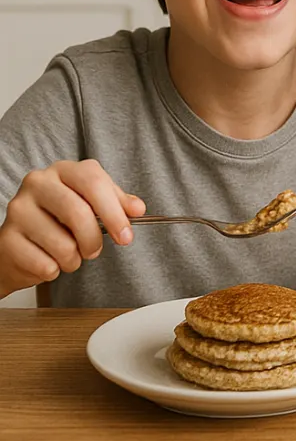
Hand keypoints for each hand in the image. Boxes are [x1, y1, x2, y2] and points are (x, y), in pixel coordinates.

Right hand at [0, 159, 144, 296]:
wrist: (18, 247)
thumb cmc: (59, 222)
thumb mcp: (91, 205)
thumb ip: (117, 204)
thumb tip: (138, 209)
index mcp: (63, 170)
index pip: (94, 181)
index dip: (114, 211)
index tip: (126, 235)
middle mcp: (37, 183)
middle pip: (78, 212)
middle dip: (93, 239)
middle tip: (94, 251)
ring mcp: (18, 209)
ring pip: (63, 244)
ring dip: (73, 259)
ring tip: (67, 255)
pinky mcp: (6, 238)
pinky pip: (45, 264)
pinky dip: (54, 270)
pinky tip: (47, 261)